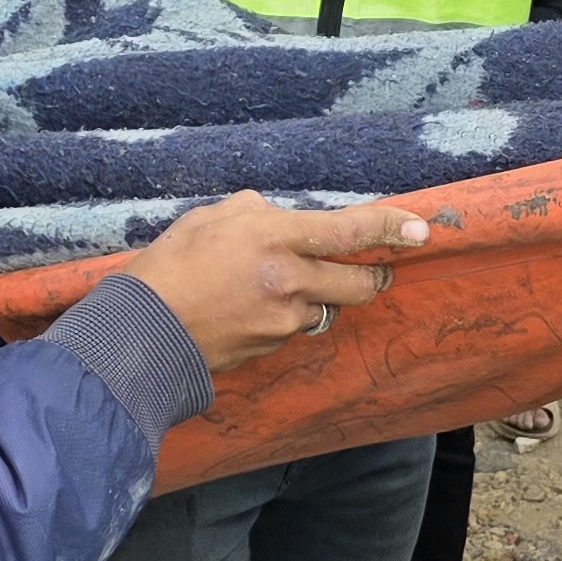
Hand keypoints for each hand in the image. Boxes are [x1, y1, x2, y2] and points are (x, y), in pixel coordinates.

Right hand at [120, 194, 431, 373]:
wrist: (141, 333)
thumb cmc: (167, 267)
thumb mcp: (208, 219)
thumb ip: (253, 213)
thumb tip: (276, 216)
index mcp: (274, 238)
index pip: (349, 232)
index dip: (390, 229)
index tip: (421, 230)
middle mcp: (288, 281)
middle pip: (359, 284)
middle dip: (373, 276)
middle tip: (371, 270)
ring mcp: (283, 320)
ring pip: (327, 309)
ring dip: (320, 298)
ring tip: (282, 288)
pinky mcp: (272, 347)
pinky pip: (295, 329)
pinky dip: (287, 317)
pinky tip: (252, 310)